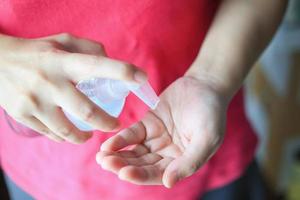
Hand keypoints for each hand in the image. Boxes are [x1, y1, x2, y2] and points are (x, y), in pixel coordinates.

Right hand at [0, 33, 146, 143]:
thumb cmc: (38, 53)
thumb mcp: (63, 41)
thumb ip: (89, 49)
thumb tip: (111, 61)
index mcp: (62, 61)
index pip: (97, 65)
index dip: (122, 72)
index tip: (142, 79)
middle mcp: (49, 82)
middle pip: (86, 110)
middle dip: (106, 122)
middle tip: (116, 125)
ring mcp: (34, 102)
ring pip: (68, 131)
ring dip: (85, 137)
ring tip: (92, 135)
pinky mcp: (23, 115)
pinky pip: (51, 134)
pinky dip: (65, 137)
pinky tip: (70, 133)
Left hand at [96, 76, 227, 187]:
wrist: (205, 85)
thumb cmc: (211, 113)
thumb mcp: (207, 138)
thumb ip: (189, 161)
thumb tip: (168, 182)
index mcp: (181, 162)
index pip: (157, 174)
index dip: (140, 175)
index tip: (124, 173)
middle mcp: (167, 154)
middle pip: (142, 165)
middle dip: (123, 166)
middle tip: (106, 163)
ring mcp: (157, 139)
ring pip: (134, 152)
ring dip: (118, 155)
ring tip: (102, 157)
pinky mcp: (149, 124)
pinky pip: (133, 135)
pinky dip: (121, 140)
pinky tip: (108, 144)